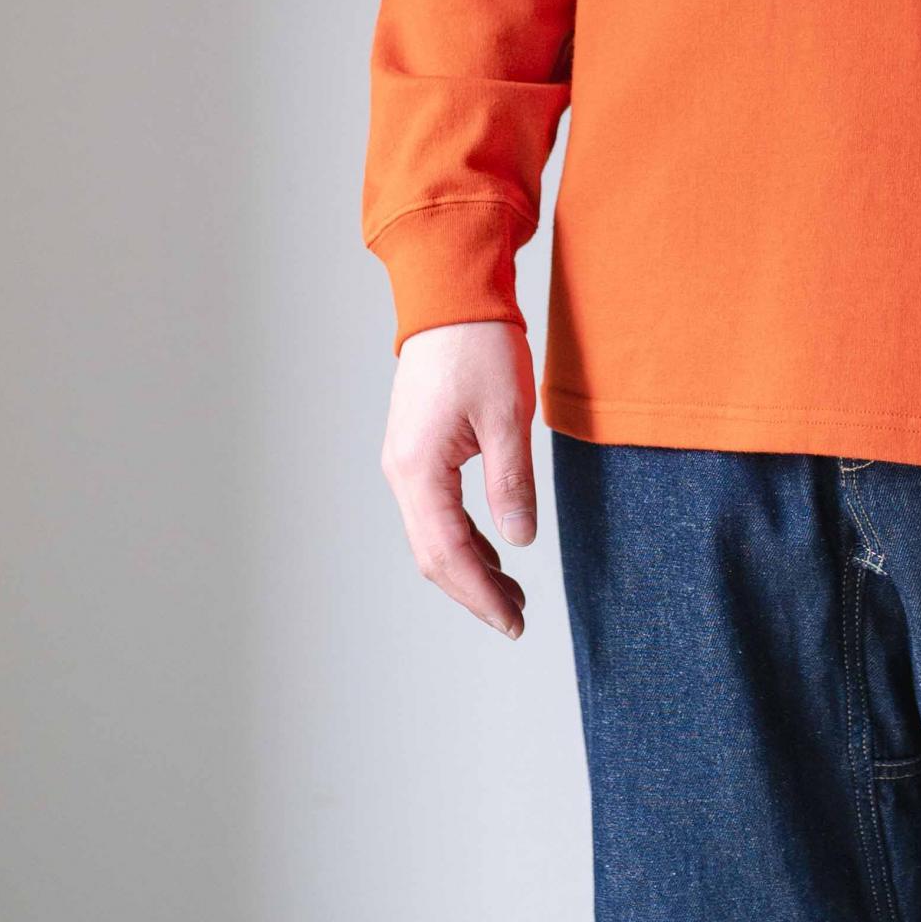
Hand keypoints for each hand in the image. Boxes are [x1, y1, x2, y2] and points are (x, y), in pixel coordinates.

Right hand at [380, 321, 538, 636]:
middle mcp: (402, 472)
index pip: (449, 553)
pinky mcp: (418, 451)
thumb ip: (511, 482)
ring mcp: (406, 462)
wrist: (452, 298)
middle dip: (473, 591)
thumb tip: (518, 541)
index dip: (481, 594)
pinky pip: (435, 511)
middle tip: (516, 618)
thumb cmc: (480, 348)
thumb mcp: (509, 417)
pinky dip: (463, 538)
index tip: (513, 622)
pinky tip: (493, 550)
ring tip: (511, 593)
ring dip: (469, 567)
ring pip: (432, 536)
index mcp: (419, 470)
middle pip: (433, 554)